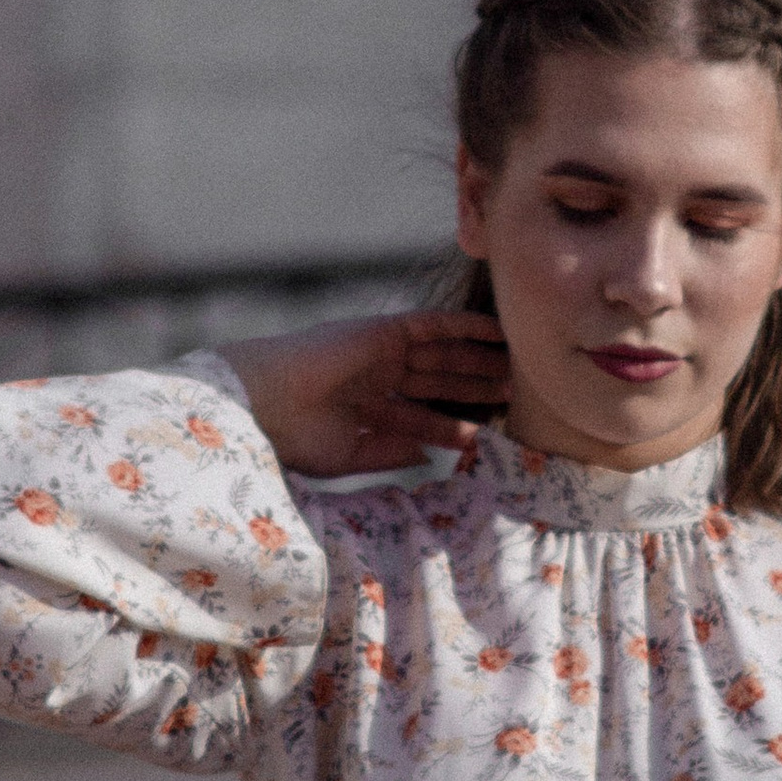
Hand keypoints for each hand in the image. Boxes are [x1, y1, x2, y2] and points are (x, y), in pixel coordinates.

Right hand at [224, 311, 510, 477]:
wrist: (264, 403)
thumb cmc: (295, 435)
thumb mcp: (349, 453)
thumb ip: (390, 452)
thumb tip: (428, 456)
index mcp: (363, 409)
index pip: (418, 417)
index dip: (451, 425)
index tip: (485, 436)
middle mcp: (374, 377)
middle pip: (436, 382)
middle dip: (473, 389)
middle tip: (514, 397)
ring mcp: (379, 352)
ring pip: (440, 355)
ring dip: (478, 360)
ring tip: (516, 368)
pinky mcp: (383, 330)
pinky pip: (432, 324)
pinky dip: (465, 326)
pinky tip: (496, 332)